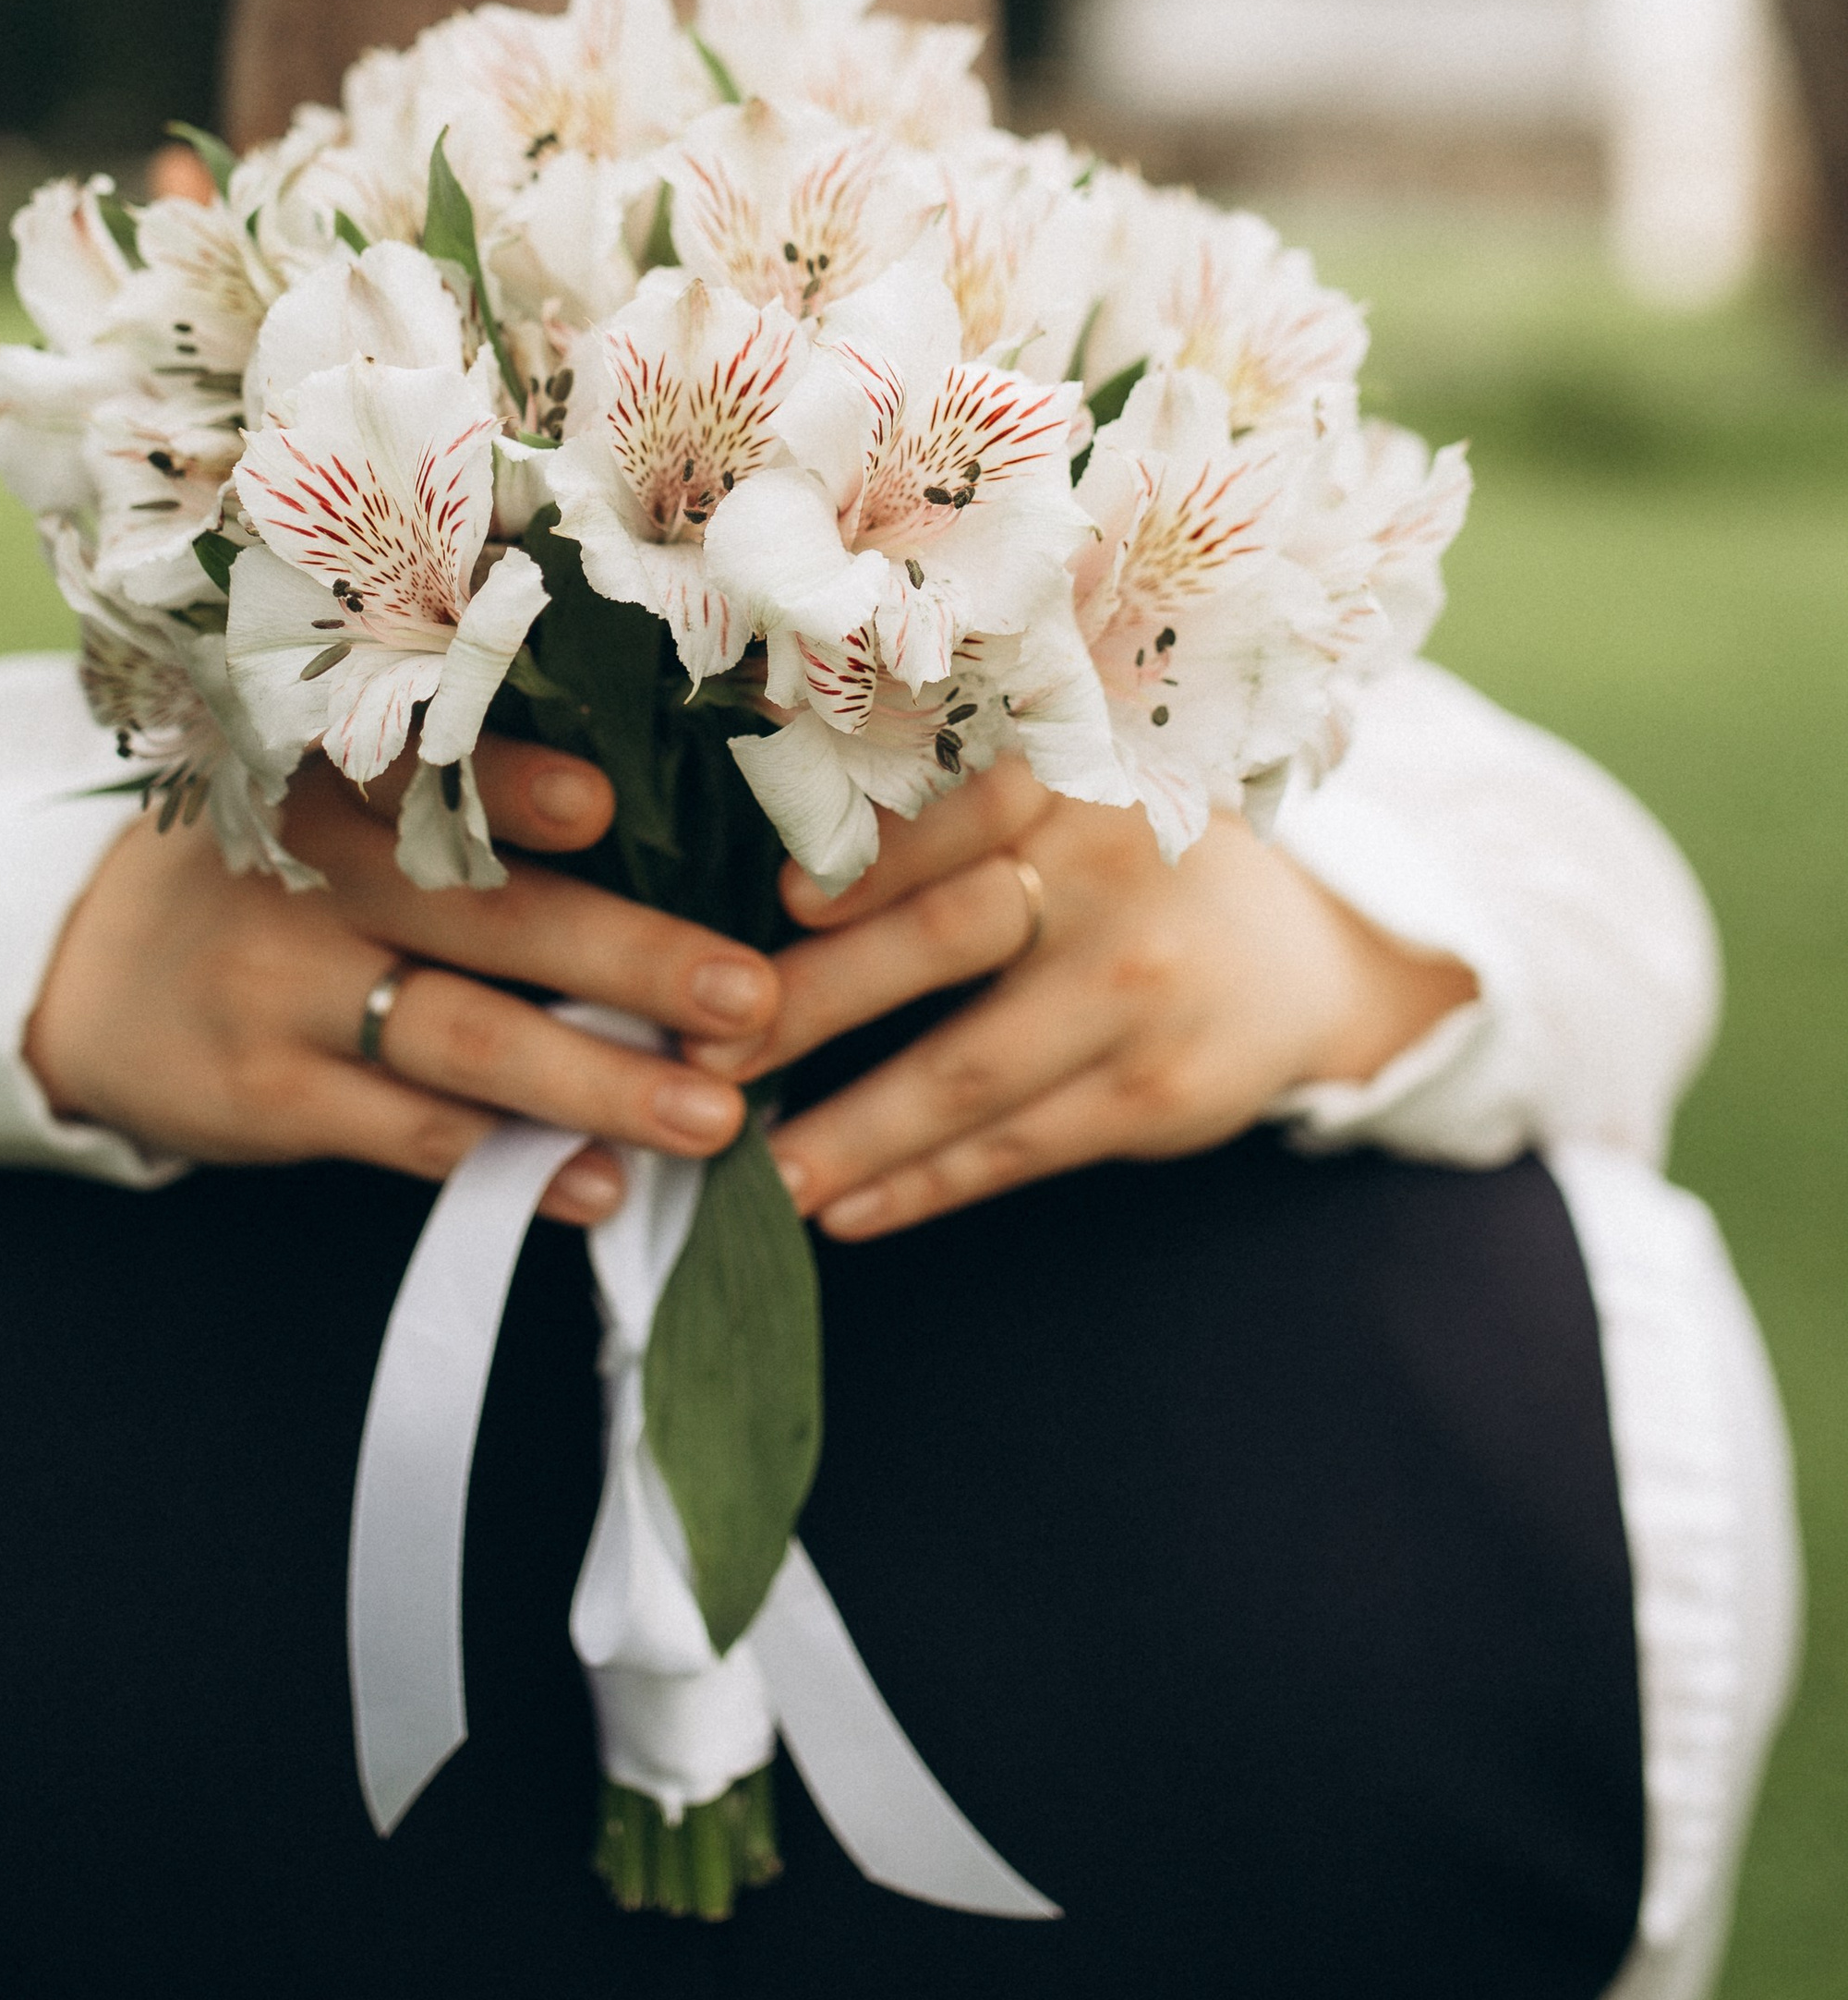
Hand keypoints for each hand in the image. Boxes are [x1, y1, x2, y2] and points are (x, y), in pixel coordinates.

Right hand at [26, 741, 775, 1222]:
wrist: (89, 976)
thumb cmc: (274, 872)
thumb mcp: (326, 801)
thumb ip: (456, 804)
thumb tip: (675, 827)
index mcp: (332, 770)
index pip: (425, 763)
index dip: (512, 783)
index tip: (608, 801)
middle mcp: (307, 871)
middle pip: (479, 911)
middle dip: (625, 955)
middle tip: (749, 997)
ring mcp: (280, 985)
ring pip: (460, 1037)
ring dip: (598, 1081)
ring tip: (712, 1120)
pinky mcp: (266, 1093)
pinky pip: (410, 1132)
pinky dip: (513, 1162)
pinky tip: (600, 1184)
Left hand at [684, 763, 1476, 1240]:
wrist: (1299, 960)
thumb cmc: (1130, 870)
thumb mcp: (1065, 812)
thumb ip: (947, 824)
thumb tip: (782, 872)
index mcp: (1069, 790)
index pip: (948, 822)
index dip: (861, 867)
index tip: (771, 909)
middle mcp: (1107, 882)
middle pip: (939, 947)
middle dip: (809, 1010)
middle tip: (700, 1063)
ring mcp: (1135, 994)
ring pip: (968, 1074)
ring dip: (850, 1134)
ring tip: (758, 1174)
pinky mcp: (1152, 1093)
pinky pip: (1014, 1149)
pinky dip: (923, 1185)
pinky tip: (848, 1209)